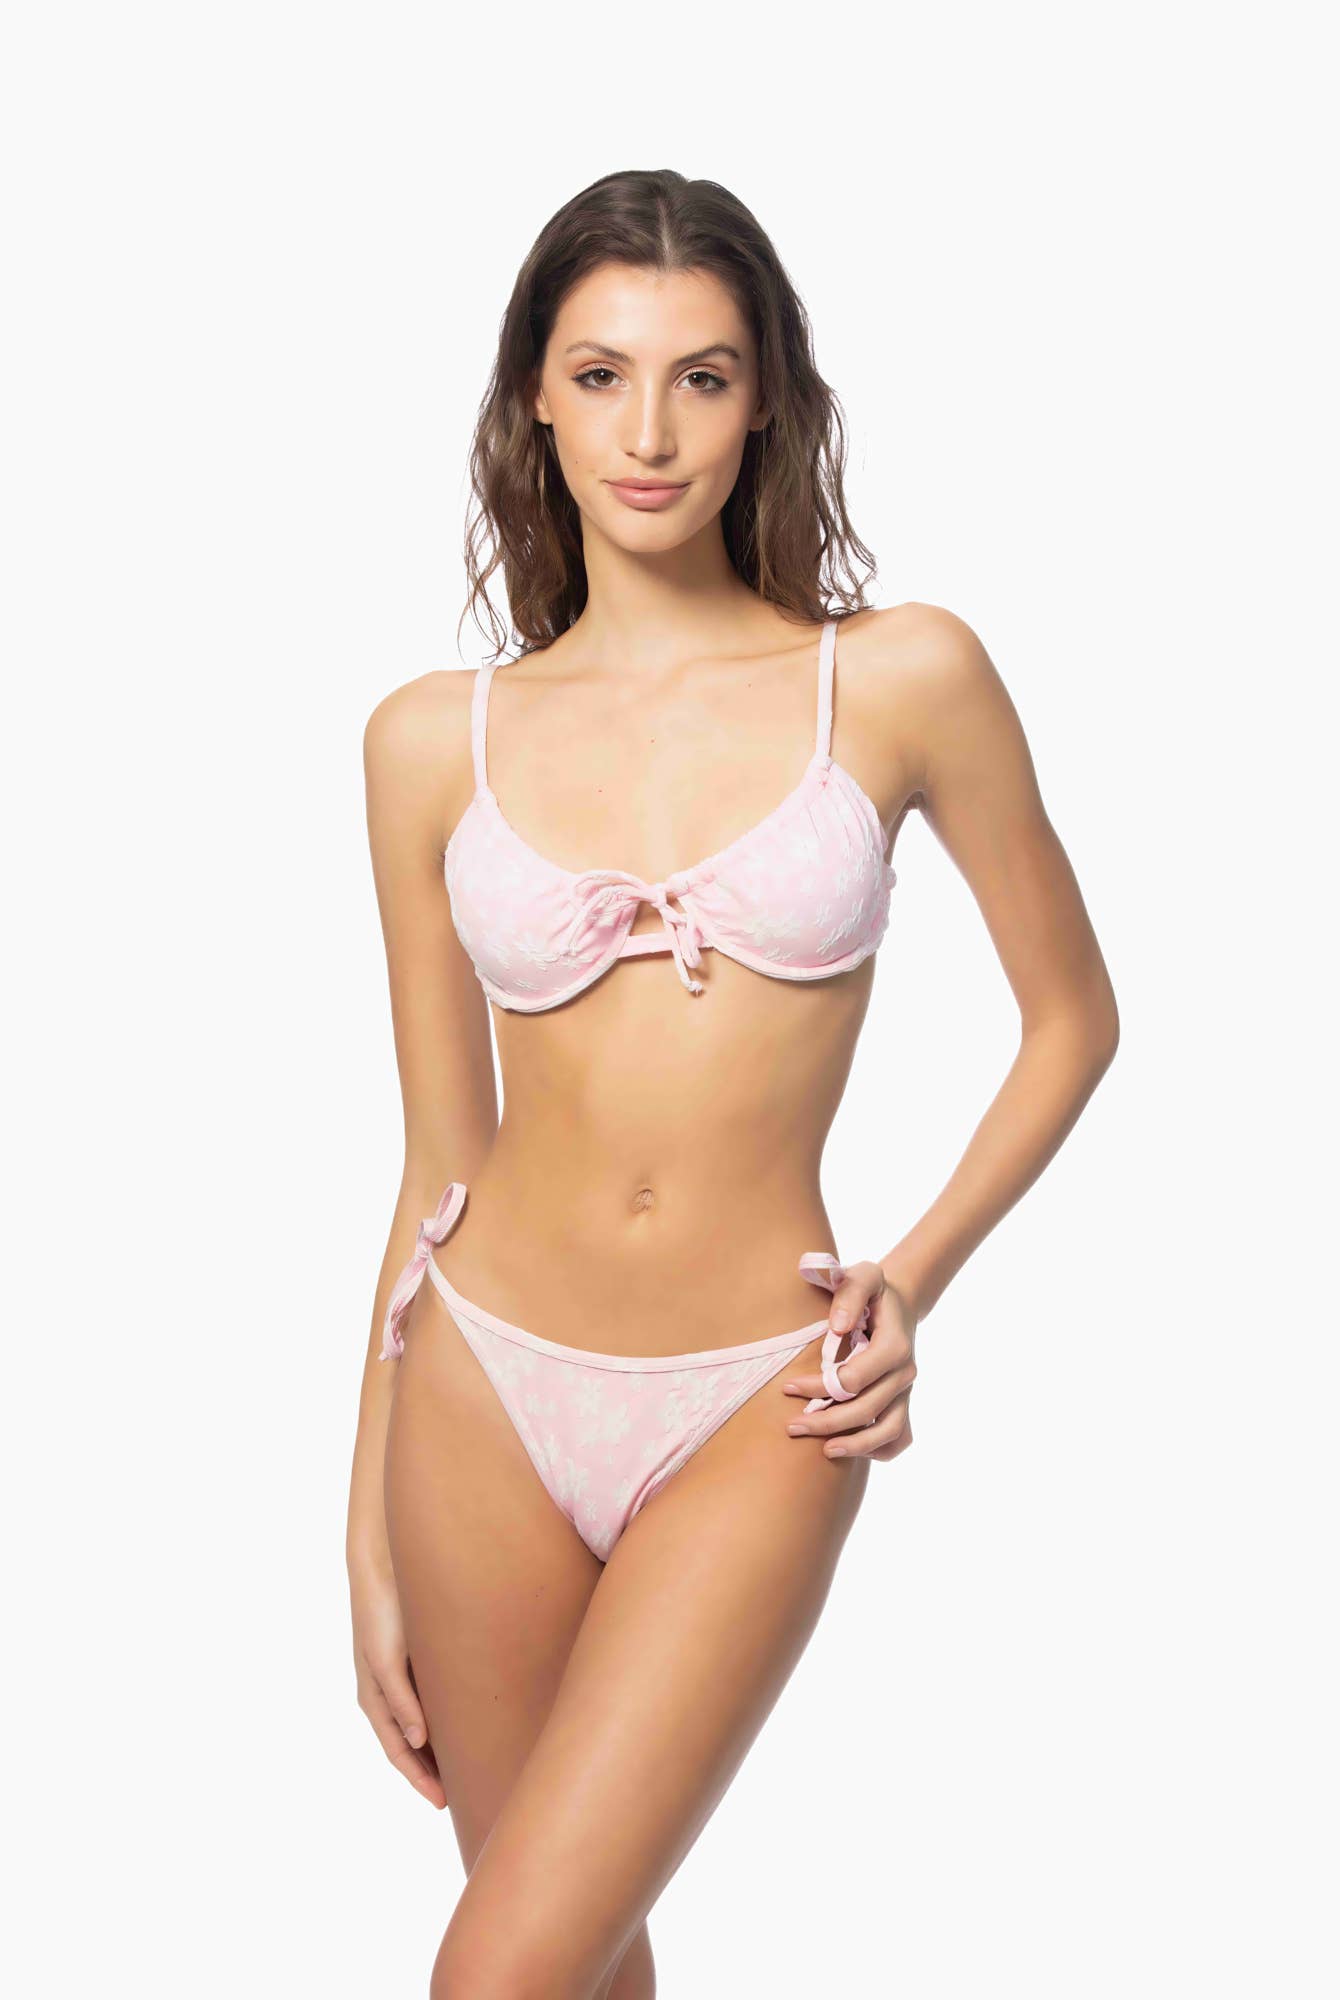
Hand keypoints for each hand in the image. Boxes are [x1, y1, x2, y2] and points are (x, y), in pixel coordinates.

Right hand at [349, 1556, 446, 1809]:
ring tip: (467, 1766)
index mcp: (375, 1699)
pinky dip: (445, 1719)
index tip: (443, 1803)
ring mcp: (401, 1676)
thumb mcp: (387, 1659)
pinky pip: (432, 1699)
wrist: (384, 1564)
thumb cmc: (381, 1613)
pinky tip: (465, 1722)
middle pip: (410, 1745)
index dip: (419, 1779)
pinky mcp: (416, 1658)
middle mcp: (387, 1693)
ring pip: (422, 1725)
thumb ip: (401, 1700)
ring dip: (439, 1748)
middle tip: (462, 1794)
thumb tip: (417, 1742)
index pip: (398, 1752)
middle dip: (431, 1771)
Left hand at [781, 1259, 918, 1461]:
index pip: (856, 1378)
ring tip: (823, 1451)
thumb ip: (849, 1294)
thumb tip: (836, 1327)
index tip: (788, 1387)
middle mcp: (905, 1372)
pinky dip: (877, 1450)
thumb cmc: (872, 1289)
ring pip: (887, 1432)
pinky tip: (848, 1448)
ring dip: (854, 1444)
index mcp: (894, 1344)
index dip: (820, 1387)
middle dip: (827, 1421)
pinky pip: (898, 1438)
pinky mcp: (903, 1403)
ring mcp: (906, 1391)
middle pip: (867, 1408)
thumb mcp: (864, 1275)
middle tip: (792, 1426)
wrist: (898, 1302)